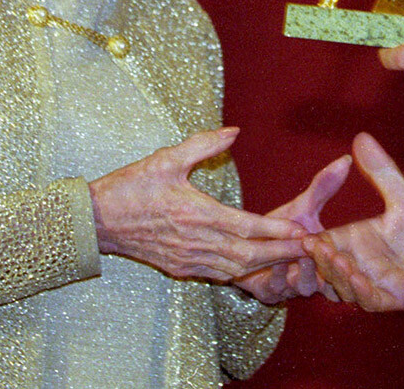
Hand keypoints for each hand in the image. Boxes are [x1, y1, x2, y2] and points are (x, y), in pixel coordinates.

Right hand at [89, 128, 307, 280]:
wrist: (94, 221)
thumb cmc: (130, 186)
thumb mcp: (166, 158)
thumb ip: (203, 144)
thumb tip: (235, 130)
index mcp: (195, 213)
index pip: (246, 226)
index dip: (277, 231)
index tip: (302, 231)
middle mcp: (194, 241)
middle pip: (248, 254)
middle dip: (281, 253)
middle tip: (309, 249)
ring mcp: (186, 259)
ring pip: (235, 268)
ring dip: (264, 265)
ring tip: (290, 258)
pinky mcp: (178, 268)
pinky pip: (216, 273)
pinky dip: (240, 271)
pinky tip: (254, 266)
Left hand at [234, 154, 352, 302]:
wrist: (245, 241)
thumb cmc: (281, 224)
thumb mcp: (305, 205)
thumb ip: (324, 185)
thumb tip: (345, 158)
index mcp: (329, 258)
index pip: (348, 263)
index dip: (352, 258)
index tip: (353, 244)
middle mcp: (315, 276)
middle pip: (331, 280)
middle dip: (332, 268)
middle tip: (329, 252)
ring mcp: (293, 287)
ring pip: (305, 287)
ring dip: (306, 274)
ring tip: (303, 258)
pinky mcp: (269, 293)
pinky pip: (277, 290)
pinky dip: (279, 277)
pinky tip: (277, 262)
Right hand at [303, 133, 403, 310]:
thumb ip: (382, 171)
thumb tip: (361, 137)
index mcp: (360, 238)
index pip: (328, 241)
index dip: (313, 240)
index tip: (300, 231)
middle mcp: (364, 263)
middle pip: (329, 267)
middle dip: (318, 259)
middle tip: (310, 247)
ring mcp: (378, 282)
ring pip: (345, 286)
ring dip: (336, 275)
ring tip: (333, 258)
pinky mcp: (395, 298)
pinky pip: (371, 300)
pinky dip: (361, 291)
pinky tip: (356, 277)